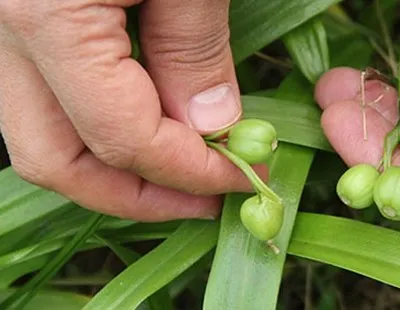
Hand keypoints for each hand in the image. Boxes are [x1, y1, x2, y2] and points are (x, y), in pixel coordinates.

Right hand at [0, 1, 265, 220]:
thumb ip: (193, 50)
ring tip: (186, 169)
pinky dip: (101, 122)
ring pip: (45, 132)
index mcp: (46, 19)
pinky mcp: (24, 19)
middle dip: (138, 194)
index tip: (244, 176)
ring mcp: (4, 28)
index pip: (122, 137)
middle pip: (56, 159)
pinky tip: (155, 120)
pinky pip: (51, 96)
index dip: (191, 170)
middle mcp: (4, 32)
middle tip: (206, 200)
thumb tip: (212, 127)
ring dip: (116, 164)